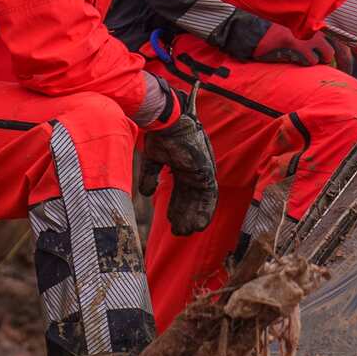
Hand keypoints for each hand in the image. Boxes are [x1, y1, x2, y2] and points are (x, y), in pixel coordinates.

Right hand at [146, 102, 222, 233]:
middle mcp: (193, 171)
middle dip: (185, 215)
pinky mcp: (207, 172)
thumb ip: (149, 177)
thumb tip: (146, 193)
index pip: (181, 192)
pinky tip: (200, 225)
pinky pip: (210, 196)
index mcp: (182, 167)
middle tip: (179, 232)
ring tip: (188, 232)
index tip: (171, 221)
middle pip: (190, 198)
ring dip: (195, 216)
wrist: (168, 122)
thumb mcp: (152, 160)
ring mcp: (201, 171)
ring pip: (200, 200)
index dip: (176, 207)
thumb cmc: (160, 135)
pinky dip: (206, 210)